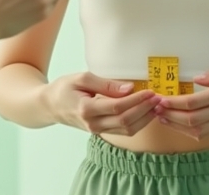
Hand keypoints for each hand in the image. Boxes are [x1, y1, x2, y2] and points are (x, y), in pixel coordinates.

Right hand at [45, 72, 161, 136]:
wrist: (50, 106)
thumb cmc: (64, 88)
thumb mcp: (82, 78)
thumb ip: (106, 84)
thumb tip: (129, 88)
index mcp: (86, 109)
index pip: (118, 107)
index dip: (137, 100)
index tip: (150, 91)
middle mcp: (93, 124)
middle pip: (125, 121)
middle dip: (145, 110)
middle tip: (158, 98)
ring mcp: (97, 131)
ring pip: (127, 130)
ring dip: (145, 118)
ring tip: (157, 105)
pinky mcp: (102, 132)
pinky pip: (123, 131)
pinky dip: (138, 123)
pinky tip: (147, 113)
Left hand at [155, 59, 208, 139]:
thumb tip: (196, 80)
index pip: (193, 103)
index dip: (174, 103)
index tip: (161, 99)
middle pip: (193, 119)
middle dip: (172, 116)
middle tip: (157, 110)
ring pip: (200, 130)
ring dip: (180, 126)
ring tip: (166, 118)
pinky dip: (195, 130)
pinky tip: (185, 124)